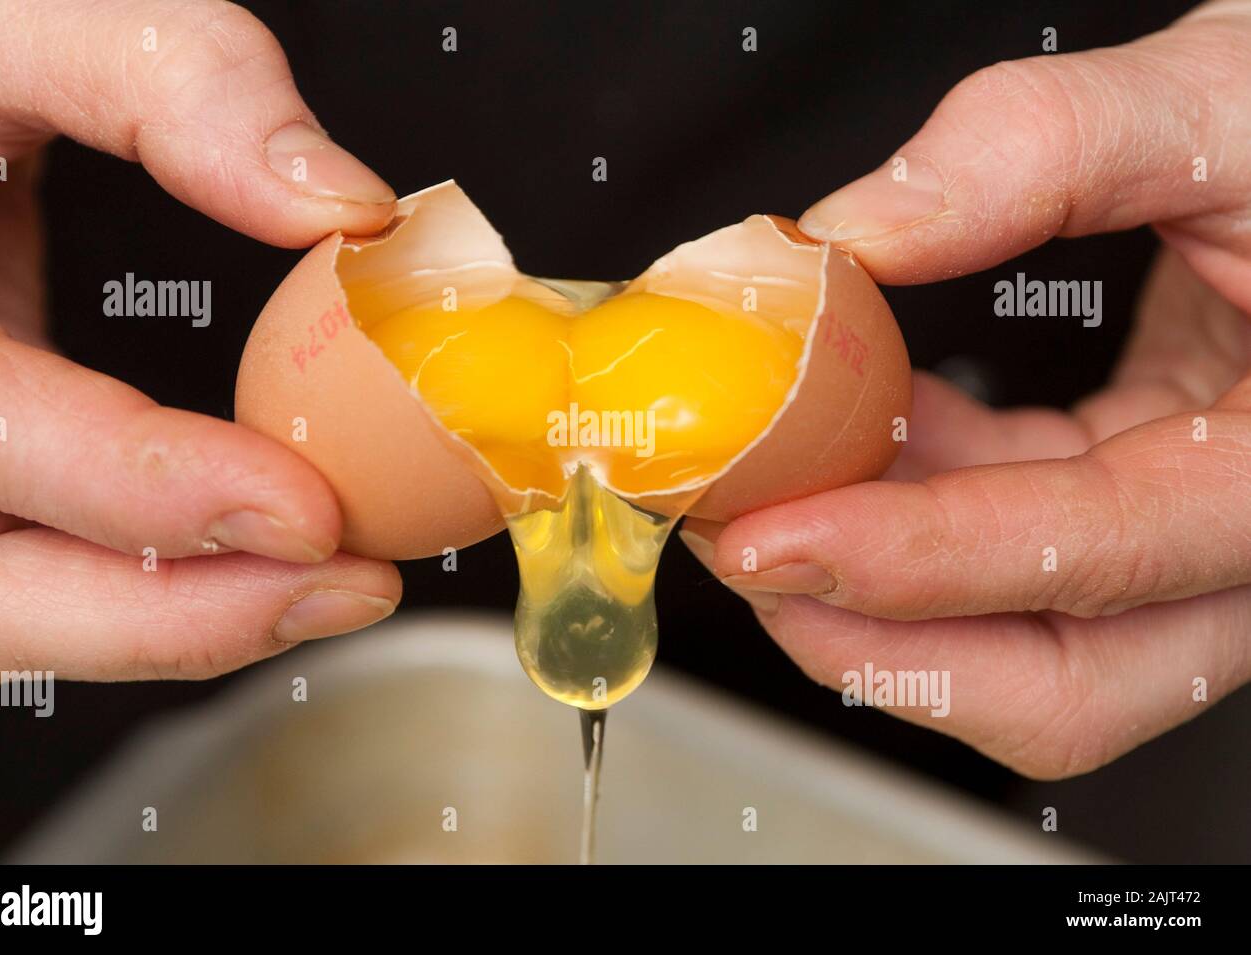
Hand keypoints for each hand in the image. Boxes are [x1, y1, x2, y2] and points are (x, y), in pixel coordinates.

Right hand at [0, 0, 400, 679]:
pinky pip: (34, 576)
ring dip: (178, 622)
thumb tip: (343, 206)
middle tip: (342, 586)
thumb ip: (175, 82)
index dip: (148, 491)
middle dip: (173, 616)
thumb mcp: (12, 20)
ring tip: (327, 585)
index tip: (306, 510)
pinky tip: (256, 562)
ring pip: (8, 615)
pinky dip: (153, 591)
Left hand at [683, 0, 1250, 778]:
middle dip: (881, 637)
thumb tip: (864, 232)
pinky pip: (1015, 554)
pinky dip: (914, 517)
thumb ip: (1052, 144)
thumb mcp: (1230, 100)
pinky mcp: (1140, 507)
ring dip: (876, 586)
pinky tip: (850, 447)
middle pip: (1064, 684)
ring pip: (1026, 642)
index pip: (1098, 555)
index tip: (773, 537)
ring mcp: (1192, 537)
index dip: (920, 561)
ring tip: (767, 496)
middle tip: (748, 554)